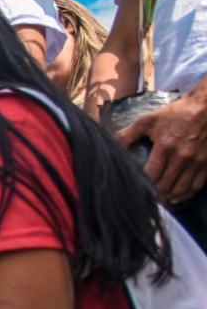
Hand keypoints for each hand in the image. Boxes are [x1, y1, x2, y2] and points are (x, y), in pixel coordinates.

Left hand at [118, 90, 206, 204]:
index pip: (151, 174)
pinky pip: (196, 186)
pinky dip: (185, 195)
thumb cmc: (175, 113)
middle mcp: (181, 157)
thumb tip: (112, 146)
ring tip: (158, 200)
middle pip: (165, 185)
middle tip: (145, 198)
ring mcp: (196, 162)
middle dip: (154, 194)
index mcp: (165, 146)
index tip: (134, 189)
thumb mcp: (148, 120)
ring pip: (180, 189)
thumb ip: (128, 134)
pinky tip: (176, 198)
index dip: (142, 184)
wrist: (206, 108)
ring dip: (168, 197)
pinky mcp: (206, 164)